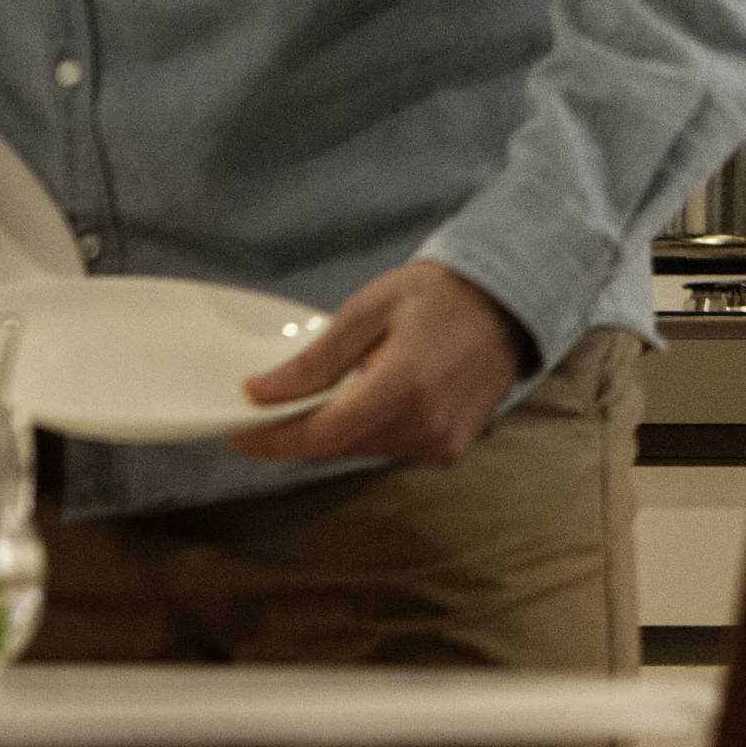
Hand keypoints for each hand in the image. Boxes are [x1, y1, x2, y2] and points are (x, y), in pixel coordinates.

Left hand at [227, 259, 534, 468]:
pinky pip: (390, 450)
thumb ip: (317, 358)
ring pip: (361, 452)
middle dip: (299, 432)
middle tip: (275, 406)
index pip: (319, 435)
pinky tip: (374, 399)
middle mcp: (422, 426)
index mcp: (401, 386)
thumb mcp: (371, 309)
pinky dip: (370, 432)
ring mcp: (440, 443)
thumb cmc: (437, 294)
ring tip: (330, 395)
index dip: (272, 440)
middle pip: (337, 448)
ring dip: (336, 432)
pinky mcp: (450, 450)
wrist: (508, 301)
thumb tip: (261, 394)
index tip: (236, 432)